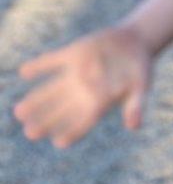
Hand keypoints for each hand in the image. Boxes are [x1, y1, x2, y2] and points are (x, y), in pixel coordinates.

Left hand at [13, 25, 151, 148]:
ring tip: (19, 112)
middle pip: (59, 112)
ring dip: (36, 100)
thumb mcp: (141, 86)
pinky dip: (39, 66)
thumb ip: (136, 105)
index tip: (59, 142)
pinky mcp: (72, 55)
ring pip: (50, 91)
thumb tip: (134, 126)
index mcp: (98, 104)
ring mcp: (75, 74)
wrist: (136, 41)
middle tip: (30, 132)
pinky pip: (52, 62)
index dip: (72, 132)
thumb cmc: (140, 69)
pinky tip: (25, 72)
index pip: (82, 123)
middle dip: (44, 122)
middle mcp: (82, 92)